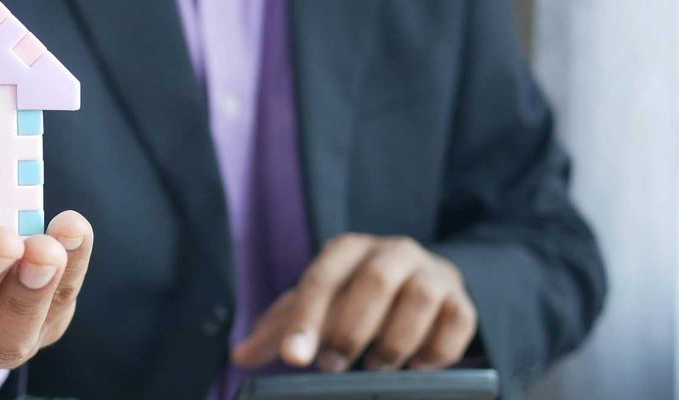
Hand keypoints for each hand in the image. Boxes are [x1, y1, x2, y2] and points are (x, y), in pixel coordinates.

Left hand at [232, 234, 476, 371]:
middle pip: (374, 282)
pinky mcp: (460, 299)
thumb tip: (240, 355)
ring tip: (377, 367)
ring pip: (419, 299)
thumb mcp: (317, 305)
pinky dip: (438, 349)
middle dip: (351, 330)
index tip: (294, 359)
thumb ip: (279, 330)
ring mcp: (431, 273)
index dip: (306, 321)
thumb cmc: (356, 296)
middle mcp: (392, 252)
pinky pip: (458, 320)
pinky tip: (417, 366)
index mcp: (348, 250)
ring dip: (395, 341)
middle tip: (333, 366)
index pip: (321, 280)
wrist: (420, 282)